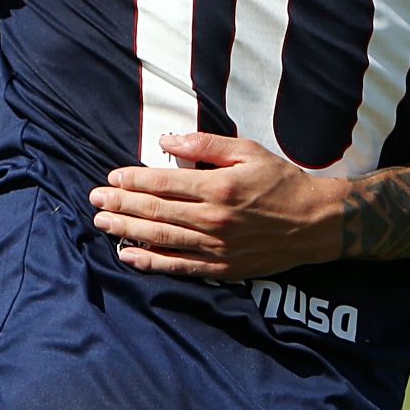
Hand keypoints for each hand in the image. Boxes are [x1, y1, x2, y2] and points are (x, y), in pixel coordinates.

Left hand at [88, 132, 341, 278]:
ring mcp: (216, 247)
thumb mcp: (248, 151)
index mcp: (218, 187)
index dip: (132, 181)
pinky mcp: (222, 268)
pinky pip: (179, 266)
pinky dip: (150, 262)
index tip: (111, 178)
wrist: (315, 223)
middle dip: (120, 205)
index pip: (163, 183)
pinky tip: (128, 256)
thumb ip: (205, 145)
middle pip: (155, 212)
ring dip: (126, 232)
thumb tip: (166, 141)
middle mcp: (214, 219)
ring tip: (101, 224)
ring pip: (161, 239)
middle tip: (94, 201)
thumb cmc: (281, 181)